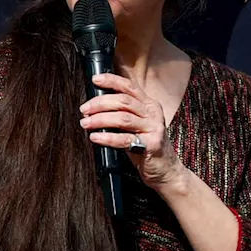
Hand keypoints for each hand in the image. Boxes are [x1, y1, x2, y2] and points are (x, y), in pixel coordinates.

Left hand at [79, 72, 186, 191]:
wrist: (166, 170)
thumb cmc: (146, 146)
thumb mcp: (138, 124)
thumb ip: (123, 113)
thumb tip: (95, 106)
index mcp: (150, 105)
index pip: (130, 86)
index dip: (112, 81)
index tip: (95, 80)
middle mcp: (153, 114)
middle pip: (123, 101)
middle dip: (100, 103)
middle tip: (84, 110)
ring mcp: (154, 129)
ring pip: (122, 118)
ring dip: (100, 119)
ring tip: (85, 123)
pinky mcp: (151, 145)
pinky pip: (124, 139)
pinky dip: (107, 137)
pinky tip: (95, 137)